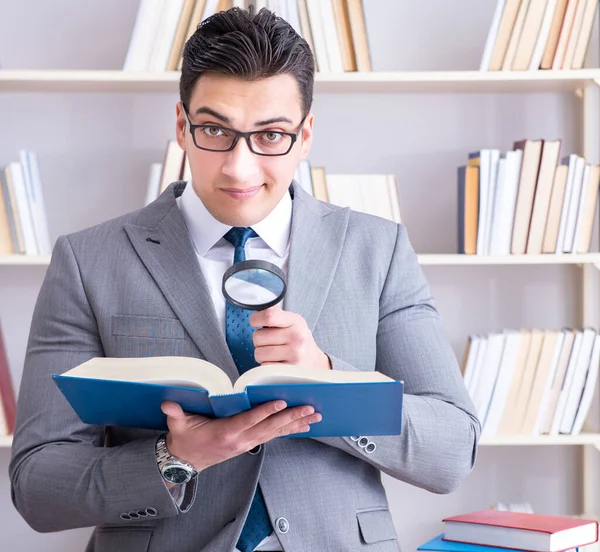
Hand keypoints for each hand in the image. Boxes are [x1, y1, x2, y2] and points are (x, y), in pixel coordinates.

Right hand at [160, 400, 321, 473]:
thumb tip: (168, 405)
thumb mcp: (178, 426)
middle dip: (291, 417)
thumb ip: (175, 414)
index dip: (265, 411)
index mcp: (226, 432)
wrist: (185, 461)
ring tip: (314, 416)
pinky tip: (303, 426)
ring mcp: (246, 444)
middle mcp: (240, 440)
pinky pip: (273, 436)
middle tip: (309, 409)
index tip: (280, 402)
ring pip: (275, 432)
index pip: (249, 420)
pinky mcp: (249, 444)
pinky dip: (289, 430)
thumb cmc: (184, 439)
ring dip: (295, 424)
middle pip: (269, 427)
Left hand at [250, 305, 331, 368]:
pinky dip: (266, 365)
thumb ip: (275, 313)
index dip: (255, 319)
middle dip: (259, 340)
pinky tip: (276, 361)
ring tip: (272, 352)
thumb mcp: (292, 322)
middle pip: (258, 336)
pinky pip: (264, 366)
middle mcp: (296, 337)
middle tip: (270, 341)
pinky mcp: (289, 370)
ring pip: (259, 353)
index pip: (269, 316)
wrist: (314, 361)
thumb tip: (258, 303)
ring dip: (261, 354)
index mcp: (295, 321)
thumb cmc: (298, 339)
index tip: (255, 321)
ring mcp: (294, 354)